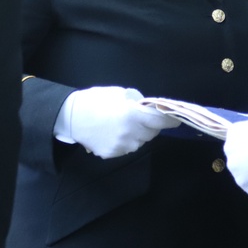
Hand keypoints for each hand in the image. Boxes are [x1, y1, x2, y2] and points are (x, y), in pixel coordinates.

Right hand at [53, 86, 179, 158]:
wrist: (71, 117)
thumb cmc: (96, 100)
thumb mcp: (120, 93)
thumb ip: (138, 102)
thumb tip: (150, 108)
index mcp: (133, 115)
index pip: (161, 120)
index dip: (171, 119)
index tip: (176, 118)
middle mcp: (130, 133)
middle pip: (152, 133)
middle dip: (151, 125)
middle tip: (141, 117)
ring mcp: (121, 146)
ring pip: (141, 142)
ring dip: (138, 134)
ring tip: (124, 124)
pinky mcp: (112, 154)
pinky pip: (127, 147)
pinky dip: (126, 140)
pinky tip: (113, 132)